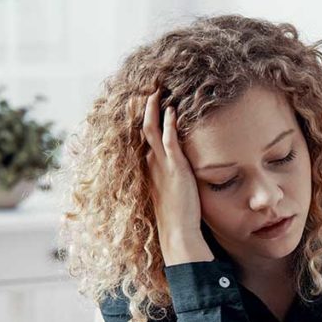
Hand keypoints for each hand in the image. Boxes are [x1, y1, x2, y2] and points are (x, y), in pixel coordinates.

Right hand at [140, 89, 211, 264]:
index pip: (143, 138)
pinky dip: (168, 124)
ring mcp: (160, 165)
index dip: (144, 119)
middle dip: (143, 108)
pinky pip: (169, 140)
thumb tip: (180, 174)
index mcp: (149, 168)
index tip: (145, 103)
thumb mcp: (172, 192)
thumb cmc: (178, 216)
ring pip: (150, 129)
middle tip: (148, 89)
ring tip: (156, 91)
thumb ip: (173, 178)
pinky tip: (171, 110)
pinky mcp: (174, 168)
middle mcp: (150, 164)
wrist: (178, 232)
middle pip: (142, 128)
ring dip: (153, 109)